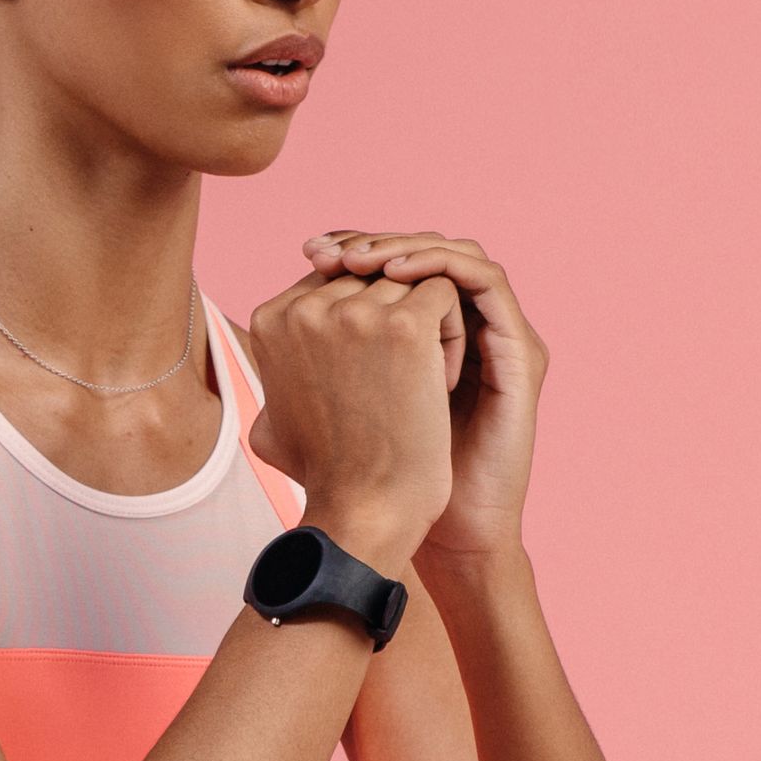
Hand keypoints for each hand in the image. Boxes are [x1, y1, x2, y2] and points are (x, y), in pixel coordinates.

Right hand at [238, 259, 465, 567]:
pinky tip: (442, 381)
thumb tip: (274, 350)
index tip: (376, 370)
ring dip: (428, 326)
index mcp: (270, 319)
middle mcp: (305, 307)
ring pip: (411, 282)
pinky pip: (444, 295)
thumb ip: (275, 374)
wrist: (366, 512)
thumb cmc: (327, 474)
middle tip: (402, 379)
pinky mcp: (406, 325)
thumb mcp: (274, 417)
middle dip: (395, 318)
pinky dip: (453, 333)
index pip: (333, 282)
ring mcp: (355, 313)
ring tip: (424, 382)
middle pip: (372, 278)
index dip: (366, 318)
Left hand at [298, 227, 542, 565]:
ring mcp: (494, 336)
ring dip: (405, 246)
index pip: (394, 263)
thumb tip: (243, 336)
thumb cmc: (359, 477)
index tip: (310, 250)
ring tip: (361, 259)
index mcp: (421, 335)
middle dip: (373, 241)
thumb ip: (294, 375)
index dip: (353, 248)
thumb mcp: (313, 415)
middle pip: (422, 250)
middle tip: (329, 248)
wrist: (415, 520)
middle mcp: (462, 329)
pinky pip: (484, 279)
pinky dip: (441, 265)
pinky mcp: (517, 349)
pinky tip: (396, 274)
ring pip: (453, 255)